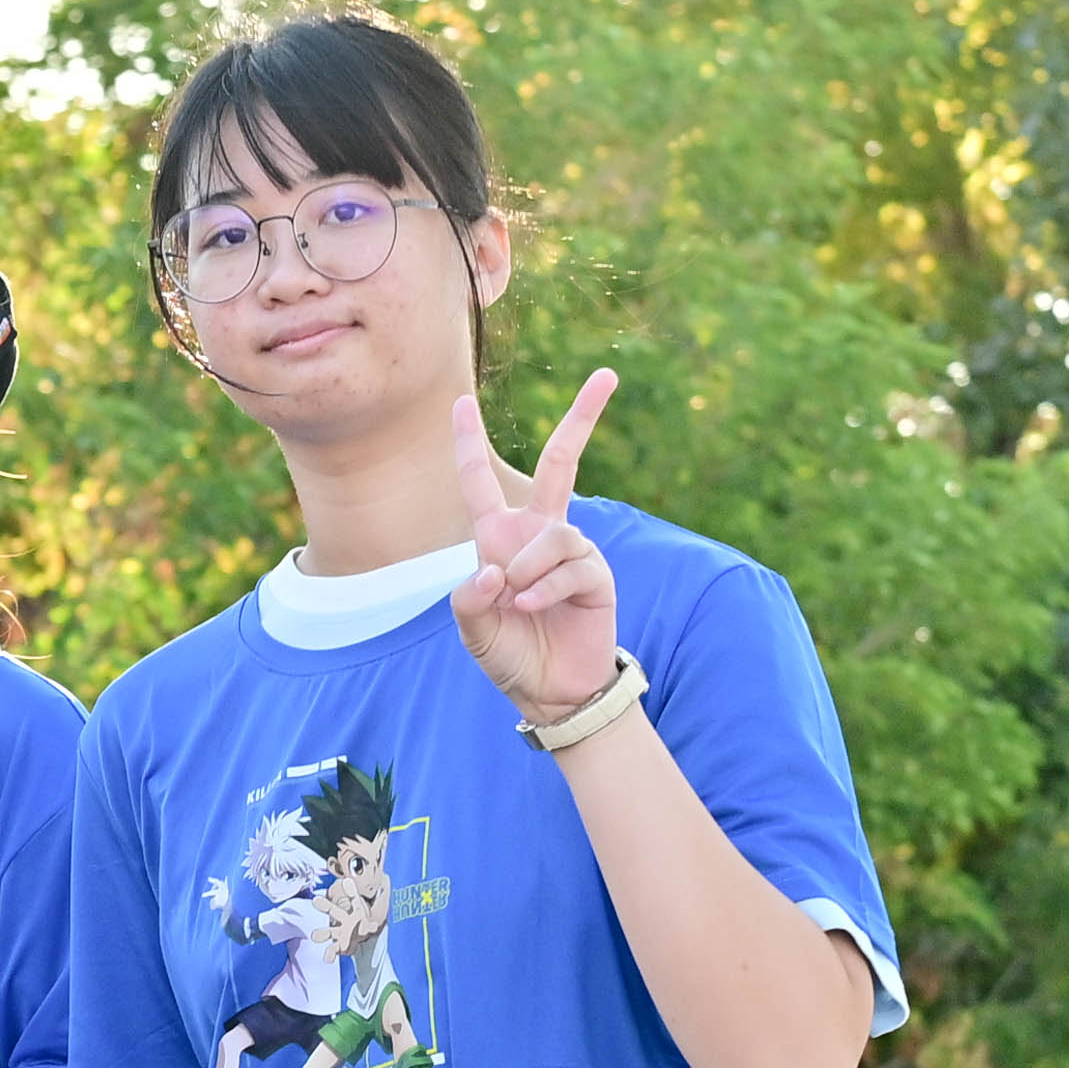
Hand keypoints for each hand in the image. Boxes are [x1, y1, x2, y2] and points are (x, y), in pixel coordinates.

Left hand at [448, 371, 624, 725]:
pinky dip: (544, 590)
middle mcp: (539, 534)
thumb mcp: (472, 628)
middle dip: (582, 418)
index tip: (460, 401)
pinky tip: (532, 609)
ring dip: (529, 572)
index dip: (468, 441)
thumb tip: (497, 568)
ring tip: (519, 604)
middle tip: (608, 375)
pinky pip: (569, 566)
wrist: (552, 692)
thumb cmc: (510, 654)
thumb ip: (470, 598)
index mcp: (500, 537)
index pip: (480, 480)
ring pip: (552, 536)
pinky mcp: (596, 575)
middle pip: (561, 463)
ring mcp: (571, 551)